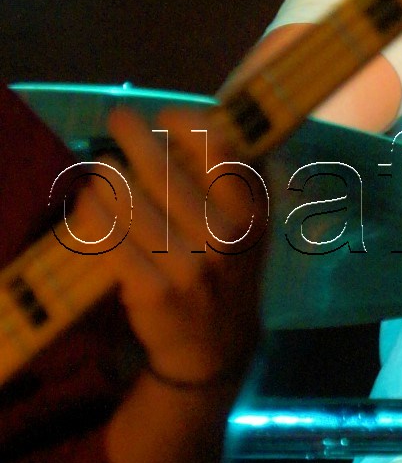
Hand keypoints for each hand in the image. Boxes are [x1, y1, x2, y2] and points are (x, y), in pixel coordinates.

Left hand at [68, 104, 264, 388]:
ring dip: (107, 177)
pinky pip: (112, 241)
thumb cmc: (228, 272)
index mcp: (252, 215)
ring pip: (131, 204)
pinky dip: (94, 215)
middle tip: (118, 118)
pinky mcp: (153, 292)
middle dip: (134, 138)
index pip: (222, 152)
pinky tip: (89, 201)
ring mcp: (187, 267)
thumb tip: (200, 122)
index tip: (166, 116)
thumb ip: (238, 182)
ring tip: (101, 167)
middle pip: (165, 172)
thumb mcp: (252, 228)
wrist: (215, 346)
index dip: (189, 126)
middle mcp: (224, 238)